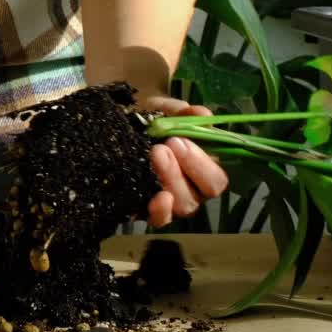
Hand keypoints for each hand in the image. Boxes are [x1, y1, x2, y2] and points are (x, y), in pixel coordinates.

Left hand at [136, 94, 228, 227]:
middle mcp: (193, 187)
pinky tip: (156, 198)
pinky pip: (161, 220)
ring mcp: (173, 202)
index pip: (217, 175)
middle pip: (206, 191)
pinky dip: (161, 211)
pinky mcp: (150, 211)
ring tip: (153, 155)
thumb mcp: (159, 111)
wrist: (113, 134)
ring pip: (186, 204)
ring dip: (171, 179)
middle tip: (163, 148)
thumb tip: (202, 114)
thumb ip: (180, 112)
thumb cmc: (145, 124)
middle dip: (190, 167)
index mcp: (202, 165)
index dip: (203, 161)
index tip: (180, 140)